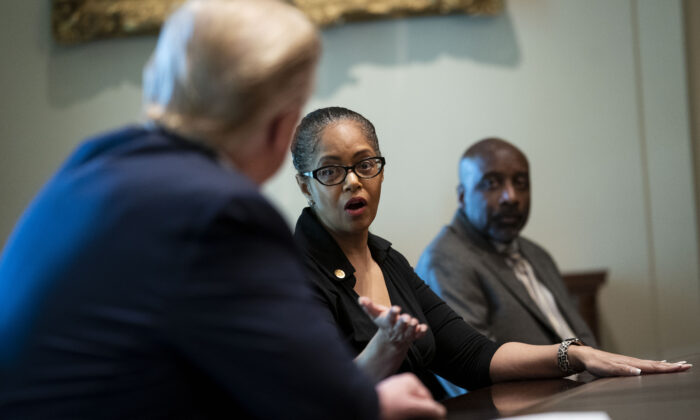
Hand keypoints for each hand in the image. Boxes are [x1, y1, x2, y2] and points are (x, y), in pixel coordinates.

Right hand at [358, 296, 427, 346]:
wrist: (391, 340)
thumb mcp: (376, 314)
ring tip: (414, 321)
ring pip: (410, 331)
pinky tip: (424, 327)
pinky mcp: (414, 335)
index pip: (389, 318)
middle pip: (400, 326)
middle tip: (405, 318)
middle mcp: (397, 329)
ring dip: (413, 327)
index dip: (392, 313)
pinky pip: (419, 334)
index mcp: (388, 322)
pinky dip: (422, 332)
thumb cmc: (384, 322)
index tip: (396, 308)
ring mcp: (406, 333)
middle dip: (403, 322)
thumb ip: (369, 307)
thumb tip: (360, 299)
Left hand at [376, 373, 445, 419]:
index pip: (428, 399)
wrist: (362, 407)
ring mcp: (394, 392)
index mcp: (411, 381)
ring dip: (410, 415)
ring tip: (404, 416)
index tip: (429, 419)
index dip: (428, 413)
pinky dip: (401, 415)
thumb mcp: (412, 407)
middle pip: (418, 404)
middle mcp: (403, 384)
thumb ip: (430, 408)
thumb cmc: (385, 405)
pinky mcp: (387, 401)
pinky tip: (398, 417)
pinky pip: (400, 409)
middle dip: (418, 414)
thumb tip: (441, 412)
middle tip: (413, 417)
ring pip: (409, 408)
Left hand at [570, 346, 692, 376]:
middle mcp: (634, 361)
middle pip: (656, 364)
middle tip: (687, 366)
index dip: (667, 368)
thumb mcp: (607, 368)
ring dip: (666, 365)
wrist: (586, 356)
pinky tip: (659, 365)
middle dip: (672, 366)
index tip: (681, 368)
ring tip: (679, 365)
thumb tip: (638, 371)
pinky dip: (656, 365)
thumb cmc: (596, 363)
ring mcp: (632, 361)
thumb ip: (622, 370)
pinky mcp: (628, 363)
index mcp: (631, 363)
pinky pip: (646, 364)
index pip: (653, 367)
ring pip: (653, 363)